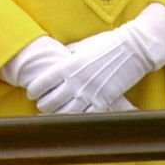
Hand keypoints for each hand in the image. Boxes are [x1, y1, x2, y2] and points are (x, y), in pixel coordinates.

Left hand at [0, 36, 135, 112]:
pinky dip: (77, 121)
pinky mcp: (104, 101)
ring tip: (53, 116)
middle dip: (43, 106)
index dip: (35, 89)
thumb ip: (68, 53)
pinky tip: (72, 121)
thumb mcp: (83, 44)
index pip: (45, 80)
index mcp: (70, 64)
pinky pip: (86, 117)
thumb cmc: (107, 43)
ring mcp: (90, 93)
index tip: (31, 92)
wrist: (132, 48)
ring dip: (56, 116)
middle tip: (41, 106)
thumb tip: (57, 58)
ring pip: (66, 113)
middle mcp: (77, 80)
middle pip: (52, 101)